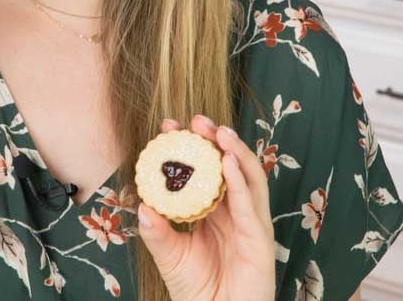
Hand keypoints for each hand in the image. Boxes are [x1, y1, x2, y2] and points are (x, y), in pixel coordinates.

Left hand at [137, 116, 275, 300]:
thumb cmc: (196, 291)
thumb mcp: (169, 256)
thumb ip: (157, 232)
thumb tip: (141, 206)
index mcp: (214, 210)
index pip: (204, 169)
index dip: (190, 146)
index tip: (169, 125)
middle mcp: (235, 212)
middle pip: (229, 165)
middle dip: (215, 139)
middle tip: (196, 120)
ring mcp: (250, 224)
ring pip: (249, 178)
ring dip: (235, 151)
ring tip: (219, 131)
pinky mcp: (261, 241)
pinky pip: (251, 207)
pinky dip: (241, 182)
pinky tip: (228, 162)